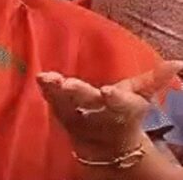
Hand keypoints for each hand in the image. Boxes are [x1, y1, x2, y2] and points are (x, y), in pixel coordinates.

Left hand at [37, 61, 182, 158]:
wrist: (108, 146)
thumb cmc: (124, 113)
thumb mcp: (140, 97)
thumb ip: (155, 80)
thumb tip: (178, 63)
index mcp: (120, 109)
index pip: (121, 105)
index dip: (116, 99)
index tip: (108, 91)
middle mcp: (98, 114)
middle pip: (88, 105)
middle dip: (78, 94)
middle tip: (68, 84)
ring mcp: (78, 117)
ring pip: (66, 104)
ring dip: (55, 92)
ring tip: (46, 77)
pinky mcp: (62, 115)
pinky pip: (53, 103)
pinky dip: (46, 92)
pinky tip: (40, 78)